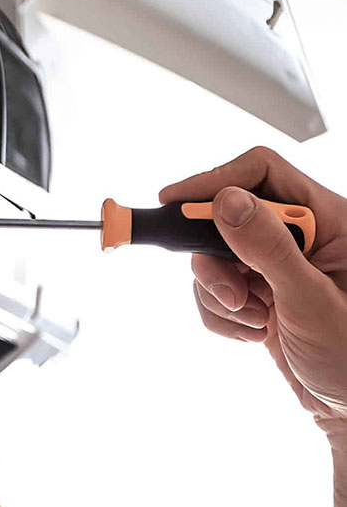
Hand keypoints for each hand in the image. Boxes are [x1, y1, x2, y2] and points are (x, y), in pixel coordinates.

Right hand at [160, 147, 346, 444]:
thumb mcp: (311, 301)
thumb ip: (268, 248)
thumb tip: (226, 202)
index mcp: (330, 221)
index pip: (263, 174)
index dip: (217, 181)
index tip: (175, 203)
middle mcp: (301, 237)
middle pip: (226, 216)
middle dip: (217, 261)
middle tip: (229, 293)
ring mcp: (276, 265)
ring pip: (213, 256)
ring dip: (220, 294)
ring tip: (256, 321)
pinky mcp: (257, 293)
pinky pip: (212, 289)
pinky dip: (220, 315)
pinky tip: (254, 333)